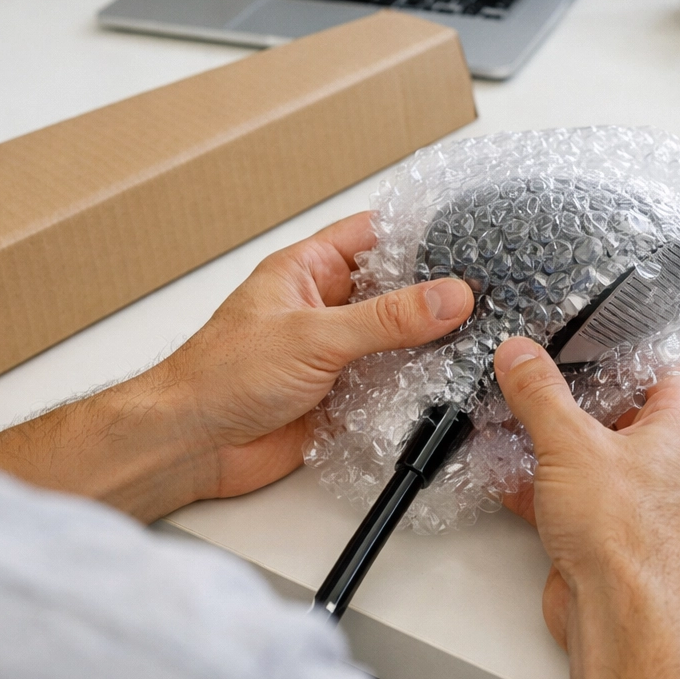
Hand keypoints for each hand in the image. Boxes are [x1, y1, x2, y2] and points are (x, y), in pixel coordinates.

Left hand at [0, 213, 473, 522]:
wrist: (192, 445)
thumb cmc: (219, 376)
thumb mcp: (314, 335)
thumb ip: (386, 319)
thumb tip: (447, 296)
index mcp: (306, 272)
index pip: (373, 236)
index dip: (418, 233)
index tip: (468, 237)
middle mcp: (322, 309)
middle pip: (393, 291)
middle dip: (435, 295)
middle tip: (487, 293)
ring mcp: (333, 355)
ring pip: (396, 341)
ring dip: (428, 345)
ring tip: (478, 337)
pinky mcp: (340, 398)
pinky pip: (389, 387)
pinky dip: (415, 388)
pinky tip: (444, 384)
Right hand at [492, 337, 679, 649]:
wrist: (625, 621)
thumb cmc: (629, 539)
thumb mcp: (569, 443)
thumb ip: (540, 393)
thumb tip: (524, 357)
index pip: (667, 371)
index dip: (624, 356)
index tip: (584, 349)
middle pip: (630, 417)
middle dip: (580, 406)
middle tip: (544, 391)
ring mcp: (656, 510)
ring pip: (606, 464)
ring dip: (561, 451)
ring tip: (519, 431)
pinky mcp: (626, 543)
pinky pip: (589, 503)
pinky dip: (552, 491)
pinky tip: (512, 482)